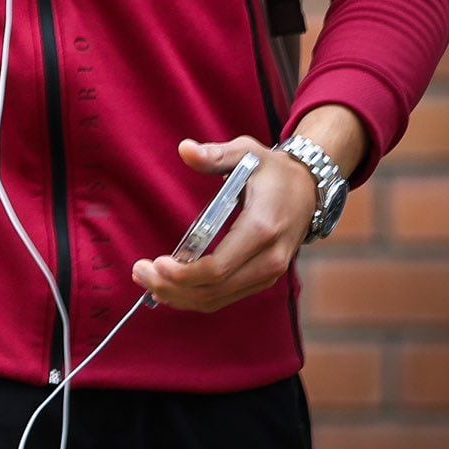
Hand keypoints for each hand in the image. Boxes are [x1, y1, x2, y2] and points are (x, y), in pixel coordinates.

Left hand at [132, 135, 316, 314]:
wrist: (309, 189)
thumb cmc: (272, 170)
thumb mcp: (246, 152)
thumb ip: (215, 154)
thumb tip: (185, 149)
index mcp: (262, 229)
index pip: (219, 267)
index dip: (185, 273)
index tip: (156, 264)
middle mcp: (269, 258)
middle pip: (214, 289)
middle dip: (173, 287)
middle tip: (139, 273)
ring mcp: (268, 273)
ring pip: (218, 299)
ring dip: (179, 297)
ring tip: (147, 282)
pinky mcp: (263, 278)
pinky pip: (226, 297)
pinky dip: (195, 297)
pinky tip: (169, 289)